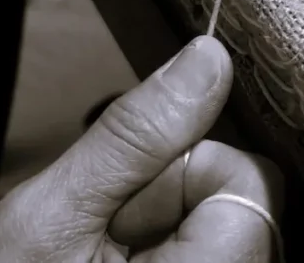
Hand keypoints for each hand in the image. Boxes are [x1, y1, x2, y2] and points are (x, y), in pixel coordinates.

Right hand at [0, 36, 283, 262]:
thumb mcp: (51, 213)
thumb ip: (136, 137)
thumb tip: (207, 61)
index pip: (252, 186)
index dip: (188, 169)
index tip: (131, 192)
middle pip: (244, 208)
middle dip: (174, 200)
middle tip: (106, 233)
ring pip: (226, 232)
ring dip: (168, 227)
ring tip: (105, 257)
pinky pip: (208, 254)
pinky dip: (167, 247)